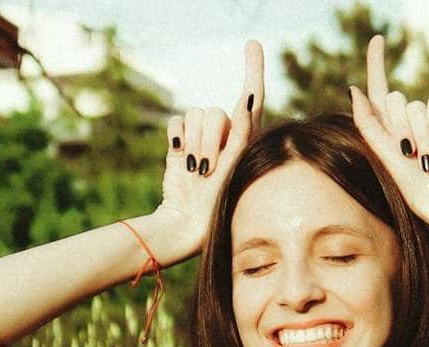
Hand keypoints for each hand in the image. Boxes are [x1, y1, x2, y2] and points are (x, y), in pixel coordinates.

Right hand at [154, 40, 264, 255]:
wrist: (187, 221)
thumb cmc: (219, 204)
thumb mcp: (236, 170)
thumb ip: (241, 135)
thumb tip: (247, 102)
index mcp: (245, 137)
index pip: (251, 97)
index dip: (253, 69)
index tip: (252, 44)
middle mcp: (224, 133)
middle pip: (214, 112)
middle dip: (210, 141)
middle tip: (209, 169)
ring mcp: (200, 137)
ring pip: (195, 115)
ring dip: (194, 144)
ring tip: (198, 170)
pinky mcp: (180, 142)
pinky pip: (176, 123)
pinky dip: (177, 139)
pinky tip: (181, 159)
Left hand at [348, 34, 428, 238]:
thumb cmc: (407, 181)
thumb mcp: (380, 150)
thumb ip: (365, 120)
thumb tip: (353, 88)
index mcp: (387, 125)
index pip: (379, 88)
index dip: (377, 63)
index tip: (377, 39)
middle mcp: (406, 117)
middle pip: (392, 99)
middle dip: (397, 128)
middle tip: (407, 153)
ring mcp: (427, 116)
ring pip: (412, 105)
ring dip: (417, 135)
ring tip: (425, 158)